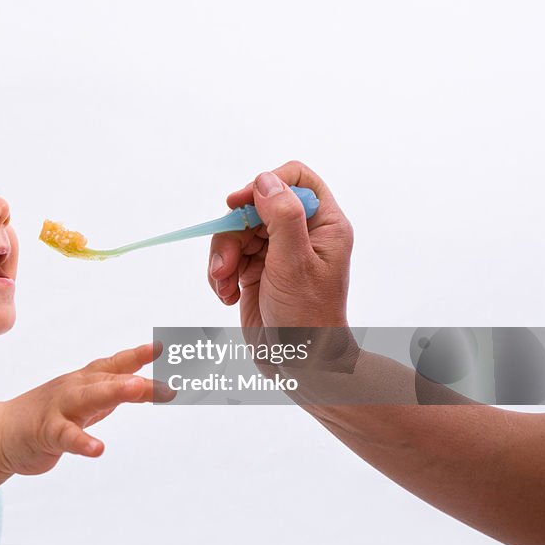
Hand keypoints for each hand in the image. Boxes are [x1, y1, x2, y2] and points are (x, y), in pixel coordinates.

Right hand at [0, 343, 170, 475]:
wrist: (1, 432)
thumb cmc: (49, 414)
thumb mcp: (86, 402)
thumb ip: (115, 394)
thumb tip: (150, 387)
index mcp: (84, 381)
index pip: (115, 365)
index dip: (138, 355)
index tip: (162, 347)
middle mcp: (74, 389)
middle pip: (108, 380)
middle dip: (136, 378)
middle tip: (166, 382)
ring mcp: (59, 409)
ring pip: (88, 398)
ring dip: (113, 391)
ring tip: (136, 388)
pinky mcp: (46, 432)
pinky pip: (66, 436)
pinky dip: (82, 441)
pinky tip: (98, 448)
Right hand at [207, 161, 353, 328]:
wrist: (298, 364)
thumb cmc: (308, 317)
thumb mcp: (295, 263)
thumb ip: (282, 217)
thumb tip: (264, 181)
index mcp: (323, 225)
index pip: (295, 180)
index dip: (265, 185)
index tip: (239, 203)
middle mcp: (300, 234)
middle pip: (255, 206)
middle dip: (234, 233)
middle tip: (226, 263)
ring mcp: (276, 253)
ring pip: (236, 232)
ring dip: (222, 258)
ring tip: (224, 284)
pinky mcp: (255, 272)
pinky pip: (228, 257)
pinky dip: (221, 275)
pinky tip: (227, 296)